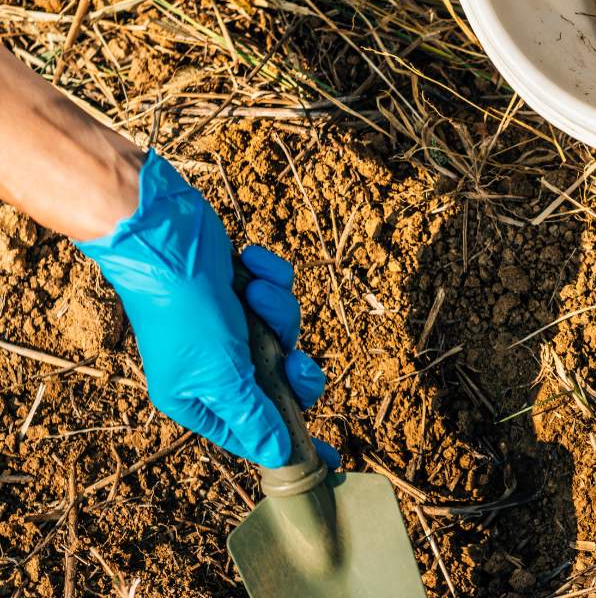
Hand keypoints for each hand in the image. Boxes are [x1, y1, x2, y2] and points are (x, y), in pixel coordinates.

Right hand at [75, 151, 337, 469]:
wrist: (164, 235)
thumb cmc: (187, 311)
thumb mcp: (223, 375)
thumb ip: (255, 415)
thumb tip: (279, 455)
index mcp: (197, 397)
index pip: (253, 433)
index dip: (290, 443)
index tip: (332, 459)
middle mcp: (212, 365)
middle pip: (282, 384)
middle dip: (295, 369)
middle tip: (295, 361)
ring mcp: (229, 325)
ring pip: (285, 333)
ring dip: (277, 311)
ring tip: (253, 294)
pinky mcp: (241, 287)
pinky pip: (278, 292)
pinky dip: (269, 277)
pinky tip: (249, 268)